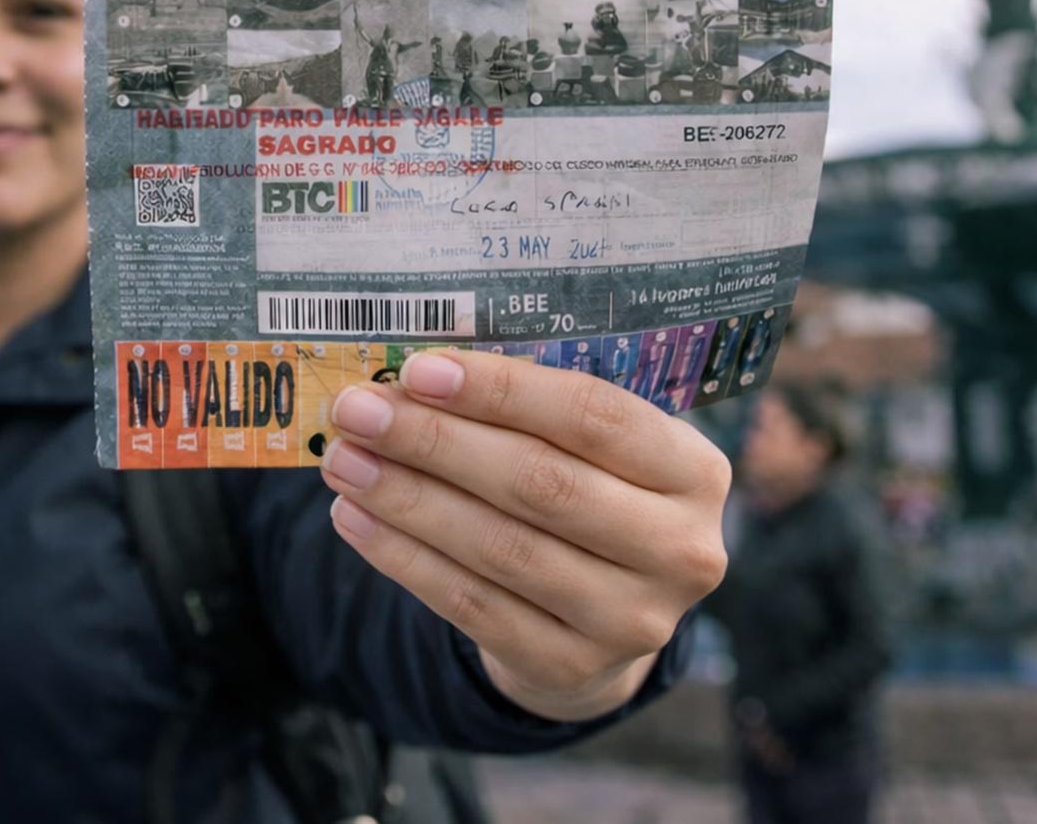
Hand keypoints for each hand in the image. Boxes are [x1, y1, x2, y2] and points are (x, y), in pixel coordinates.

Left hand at [319, 348, 730, 721]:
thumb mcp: (589, 448)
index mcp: (692, 470)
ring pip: (499, 547)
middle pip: (539, 483)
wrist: (604, 618)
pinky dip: (403, 556)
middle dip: (435, 442)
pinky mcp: (571, 667)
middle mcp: (680, 549)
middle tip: (358, 411)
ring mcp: (632, 619)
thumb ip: (527, 409)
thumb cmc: (587, 495)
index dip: (500, 392)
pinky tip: (356, 517)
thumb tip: (413, 373)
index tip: (417, 369)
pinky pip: (470, 604)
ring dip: (407, 498)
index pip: (592, 416)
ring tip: (343, 460)